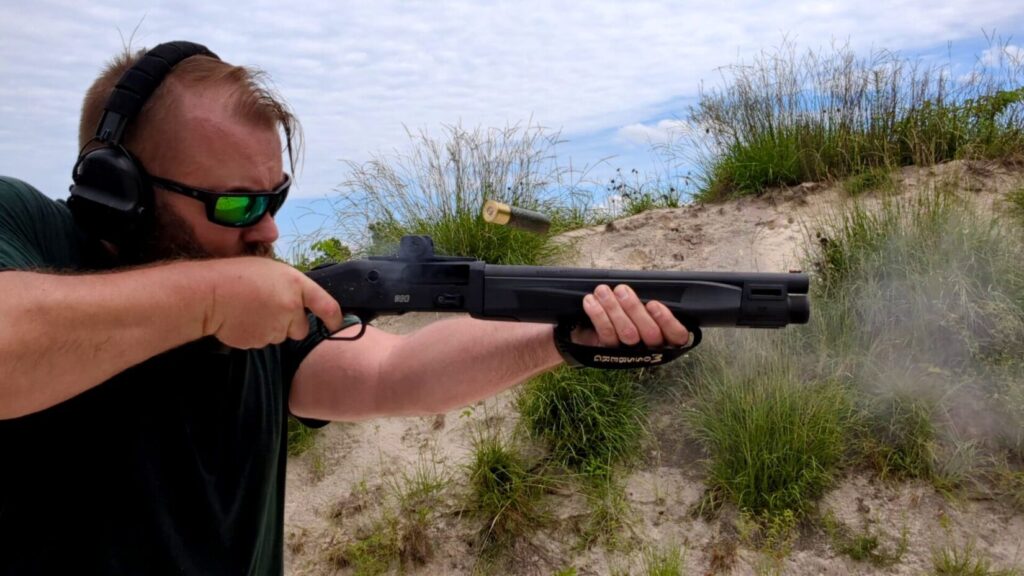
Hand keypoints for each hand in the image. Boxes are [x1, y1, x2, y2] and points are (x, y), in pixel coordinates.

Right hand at [196, 258, 343, 348]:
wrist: (210, 295)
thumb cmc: (237, 275)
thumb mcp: (271, 270)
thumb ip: (291, 287)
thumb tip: (298, 302)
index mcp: (296, 285)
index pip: (326, 306)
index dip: (334, 318)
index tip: (336, 325)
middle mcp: (291, 308)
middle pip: (302, 328)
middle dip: (291, 324)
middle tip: (271, 310)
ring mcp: (276, 328)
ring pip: (280, 336)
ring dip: (271, 328)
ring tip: (250, 311)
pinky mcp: (259, 342)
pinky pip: (263, 341)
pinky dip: (255, 334)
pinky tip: (242, 320)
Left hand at [572, 284, 688, 347]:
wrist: (588, 329)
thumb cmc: (622, 311)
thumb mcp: (639, 305)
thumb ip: (647, 300)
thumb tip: (645, 286)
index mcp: (664, 336)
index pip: (678, 336)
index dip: (668, 321)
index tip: (653, 303)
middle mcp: (649, 348)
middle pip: (650, 334)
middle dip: (635, 308)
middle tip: (621, 290)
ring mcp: (628, 352)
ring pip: (627, 333)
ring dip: (614, 308)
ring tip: (602, 291)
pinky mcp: (608, 352)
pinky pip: (606, 334)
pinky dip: (598, 314)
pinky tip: (591, 301)